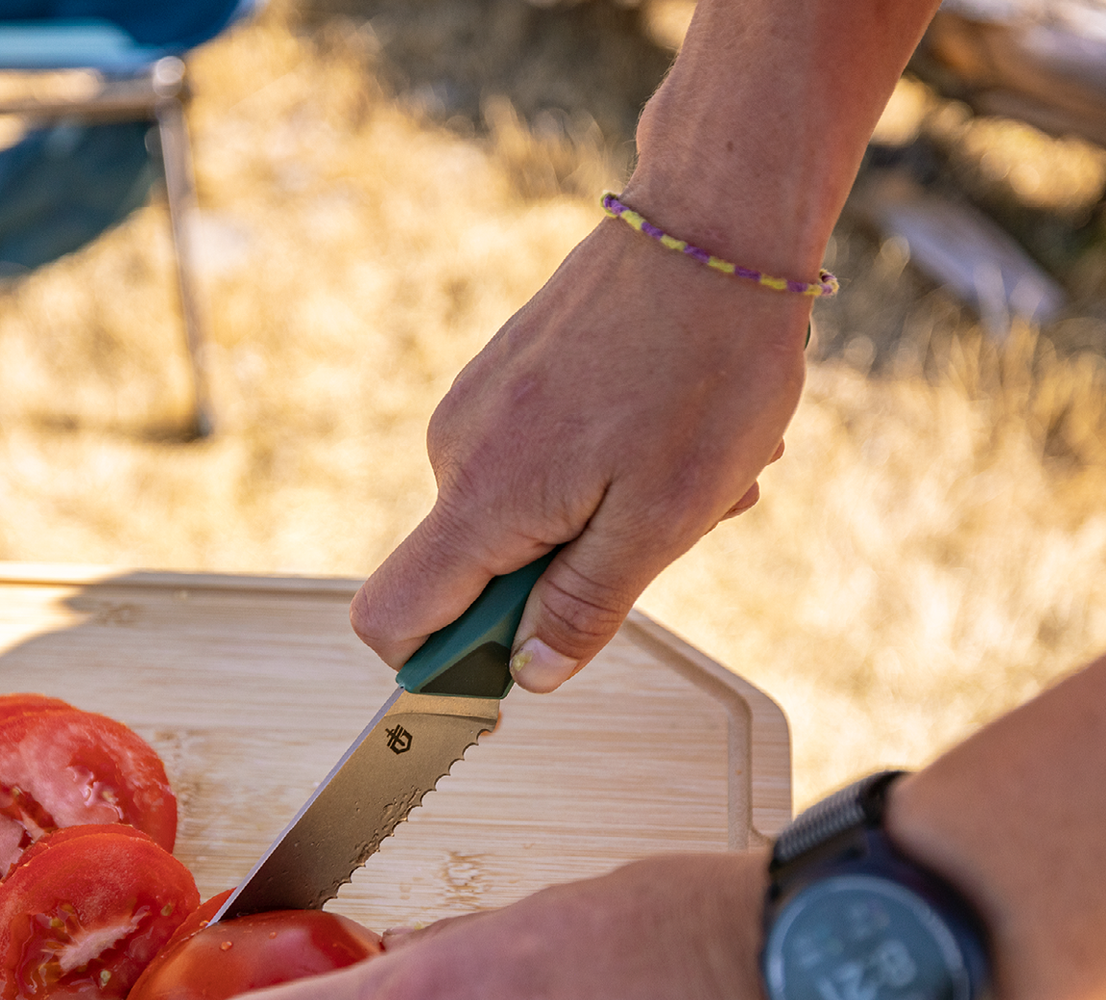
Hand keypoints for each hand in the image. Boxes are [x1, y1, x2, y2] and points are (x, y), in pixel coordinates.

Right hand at [349, 206, 810, 693]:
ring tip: (673, 466)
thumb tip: (529, 675)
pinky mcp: (504, 379)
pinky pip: (532, 464)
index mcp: (484, 497)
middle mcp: (456, 451)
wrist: (713, 218)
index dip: (437, 666)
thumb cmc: (705, 367)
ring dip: (596, 521)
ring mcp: (476, 408)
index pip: (392, 618)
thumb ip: (582, 608)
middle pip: (471, 575)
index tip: (511, 663)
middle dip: (561, 578)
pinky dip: (596, 471)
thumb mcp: (662, 518)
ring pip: (517, 519)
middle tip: (656, 525)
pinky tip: (659, 429)